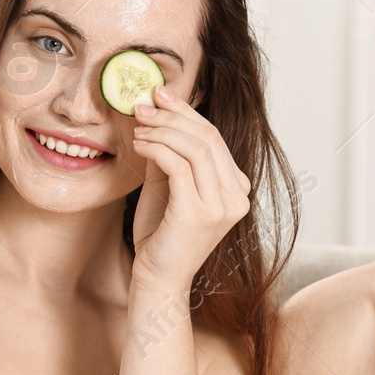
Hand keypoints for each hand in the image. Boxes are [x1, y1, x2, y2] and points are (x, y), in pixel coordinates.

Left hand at [128, 86, 250, 293]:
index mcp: (237, 188)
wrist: (158, 278)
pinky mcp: (200, 213)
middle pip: (208, 138)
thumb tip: (156, 114)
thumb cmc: (161, 234)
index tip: (160, 95)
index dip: (186, 112)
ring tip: (137, 127)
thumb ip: (169, 153)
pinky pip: (178, 165)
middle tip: (143, 106)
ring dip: (161, 130)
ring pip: (195, 148)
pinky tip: (139, 145)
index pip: (214, 137)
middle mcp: (237, 196)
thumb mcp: (167, 185)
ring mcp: (222, 206)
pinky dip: (156, 148)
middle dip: (172, 116)